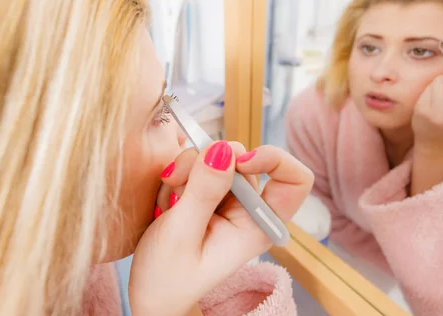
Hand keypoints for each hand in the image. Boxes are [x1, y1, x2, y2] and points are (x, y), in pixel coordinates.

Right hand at [128, 141, 312, 315]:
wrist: (148, 294)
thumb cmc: (166, 278)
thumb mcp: (182, 234)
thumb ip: (204, 191)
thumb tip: (223, 148)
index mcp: (257, 226)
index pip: (295, 181)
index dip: (273, 159)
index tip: (237, 161)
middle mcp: (247, 210)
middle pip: (243, 160)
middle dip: (207, 162)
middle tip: (175, 181)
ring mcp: (227, 201)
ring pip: (216, 158)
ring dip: (187, 169)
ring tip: (168, 200)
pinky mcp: (207, 196)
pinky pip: (198, 166)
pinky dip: (179, 175)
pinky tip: (167, 200)